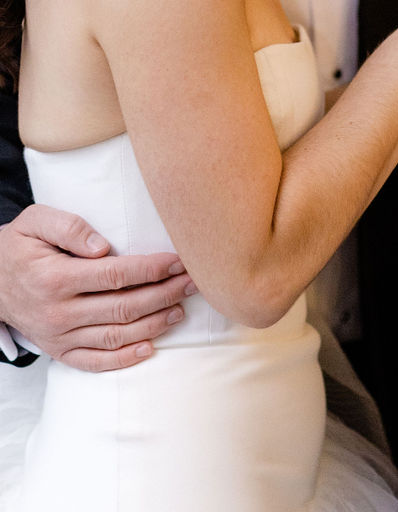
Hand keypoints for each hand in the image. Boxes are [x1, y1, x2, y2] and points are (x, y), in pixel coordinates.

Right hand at [0, 205, 194, 371]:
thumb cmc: (19, 246)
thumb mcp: (36, 222)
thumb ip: (69, 226)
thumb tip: (102, 246)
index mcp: (57, 278)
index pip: (115, 275)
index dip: (152, 269)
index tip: (179, 261)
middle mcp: (59, 312)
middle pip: (122, 307)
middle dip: (163, 295)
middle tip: (193, 283)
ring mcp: (59, 336)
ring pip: (114, 336)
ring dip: (152, 325)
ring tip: (180, 310)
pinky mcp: (59, 351)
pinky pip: (94, 362)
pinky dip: (124, 359)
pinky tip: (150, 347)